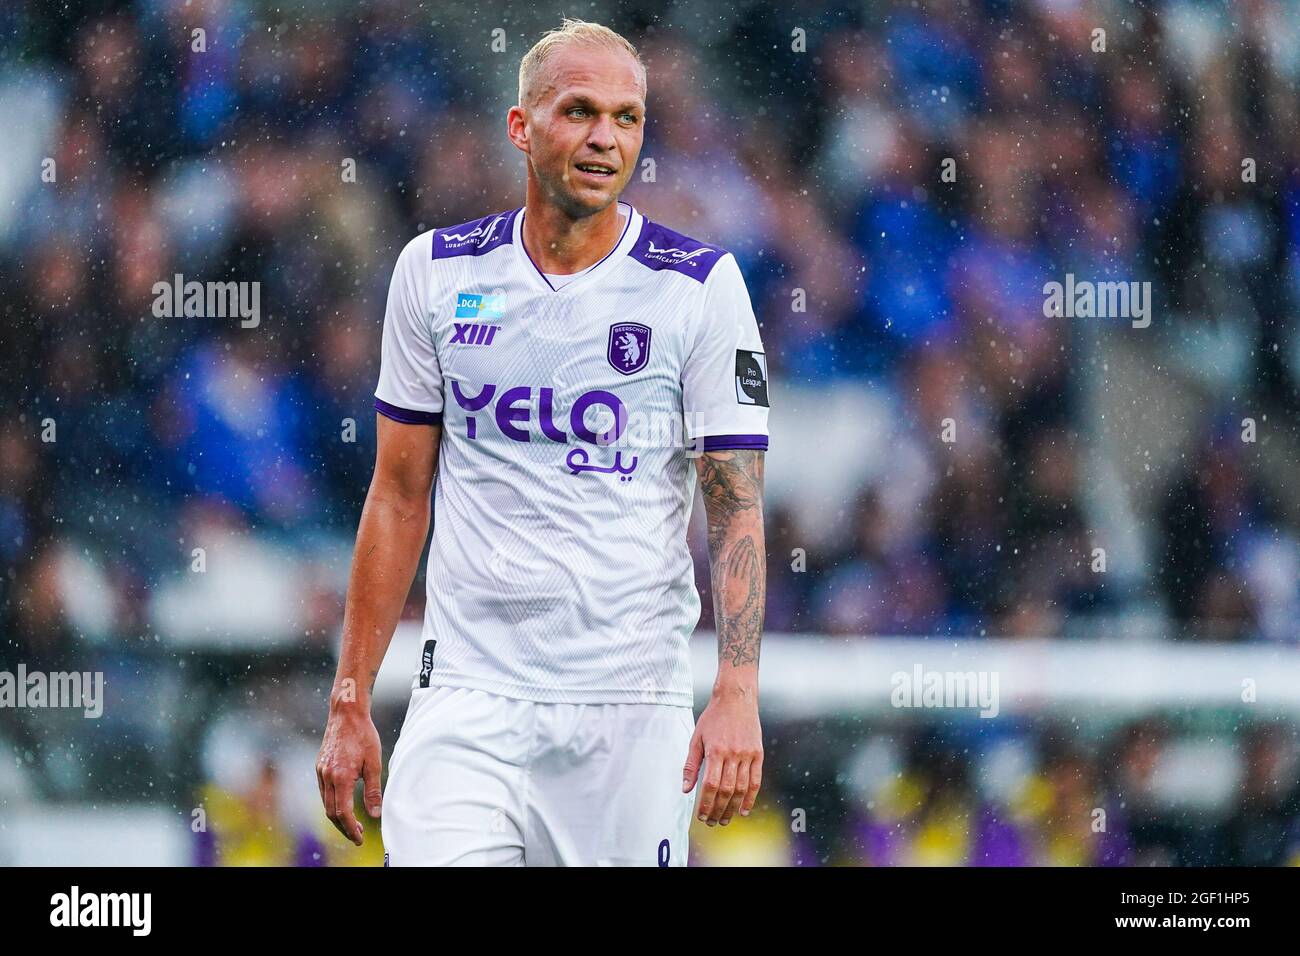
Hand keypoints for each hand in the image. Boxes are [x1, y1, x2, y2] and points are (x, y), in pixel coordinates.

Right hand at [316, 704, 382, 845]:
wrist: (346, 713)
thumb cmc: (363, 735)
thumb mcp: (374, 763)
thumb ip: (373, 790)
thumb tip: (375, 814)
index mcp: (340, 777)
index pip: (343, 812)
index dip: (351, 829)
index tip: (360, 838)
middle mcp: (326, 776)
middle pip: (331, 812)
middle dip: (344, 827)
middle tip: (357, 836)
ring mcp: (320, 771)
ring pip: (326, 803)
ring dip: (337, 817)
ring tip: (352, 824)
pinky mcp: (319, 767)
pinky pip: (324, 792)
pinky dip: (332, 803)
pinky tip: (343, 804)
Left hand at [681, 688, 762, 825]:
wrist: (736, 698)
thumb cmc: (713, 718)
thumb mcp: (696, 738)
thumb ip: (691, 765)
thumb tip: (685, 789)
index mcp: (715, 751)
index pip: (711, 785)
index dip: (706, 803)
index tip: (701, 816)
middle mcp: (733, 754)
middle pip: (726, 790)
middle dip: (718, 810)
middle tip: (711, 822)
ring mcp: (747, 754)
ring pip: (741, 789)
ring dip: (733, 808)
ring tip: (724, 820)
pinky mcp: (758, 754)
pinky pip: (756, 780)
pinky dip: (750, 797)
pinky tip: (744, 810)